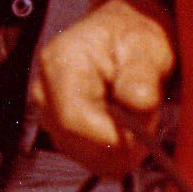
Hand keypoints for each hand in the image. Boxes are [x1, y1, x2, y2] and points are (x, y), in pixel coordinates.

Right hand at [27, 0, 175, 174]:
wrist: (124, 36)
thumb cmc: (135, 38)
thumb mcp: (146, 48)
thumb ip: (141, 76)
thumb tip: (138, 104)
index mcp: (61, 63)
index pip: (73, 118)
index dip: (111, 137)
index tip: (144, 135)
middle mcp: (44, 90)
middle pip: (75, 142)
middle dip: (119, 143)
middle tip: (148, 120)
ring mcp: (47, 111)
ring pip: (82, 154)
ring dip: (118, 148)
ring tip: (137, 118)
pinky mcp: (58, 127)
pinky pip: (86, 155)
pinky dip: (112, 151)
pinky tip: (126, 128)